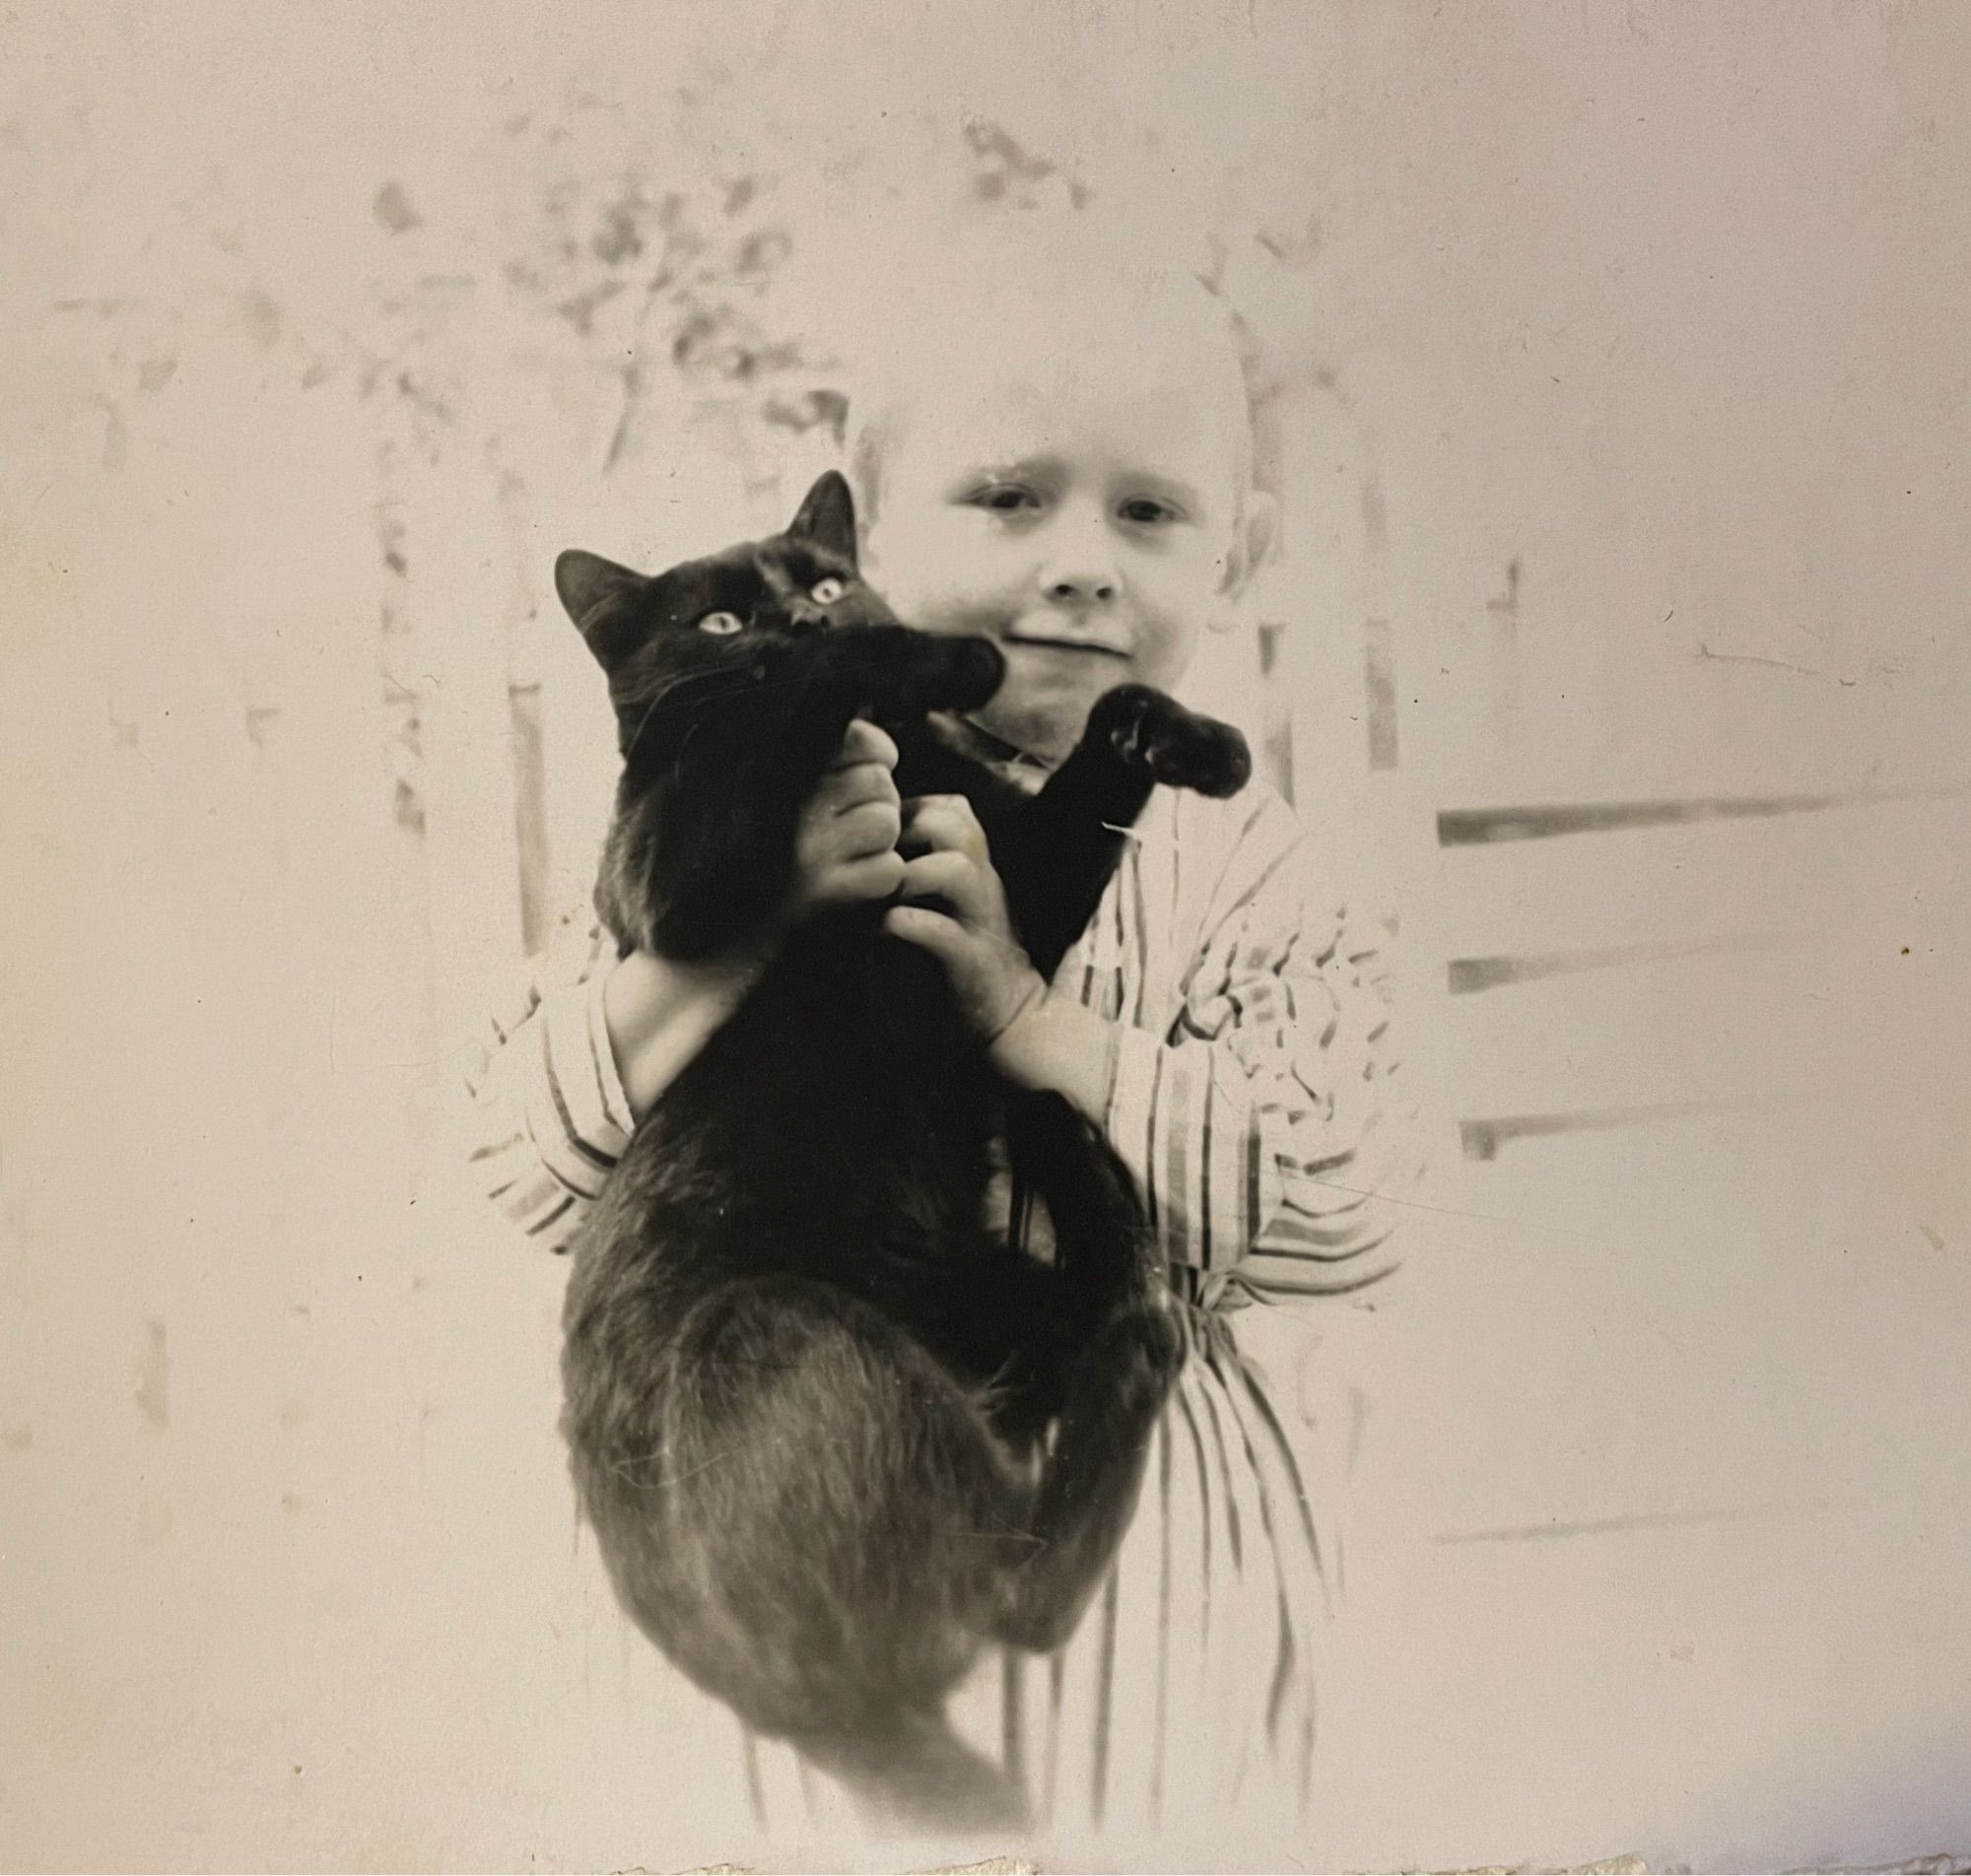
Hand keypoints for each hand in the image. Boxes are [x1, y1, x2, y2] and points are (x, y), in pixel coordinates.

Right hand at [787, 720, 905, 921]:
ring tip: (852, 855)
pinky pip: (889, 869)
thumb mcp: (787, 796)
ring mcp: (808, 851)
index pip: (858, 740)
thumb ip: (834, 760)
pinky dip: (881, 878)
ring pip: (886, 822)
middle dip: (878, 803)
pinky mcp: (825, 894)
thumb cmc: (768, 856)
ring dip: (881, 842)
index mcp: (782, 774)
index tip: (862, 776)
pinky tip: (854, 884)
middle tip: (852, 828)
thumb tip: (885, 750)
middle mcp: (792, 806)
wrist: (726, 933)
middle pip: (879, 782)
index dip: (874, 755)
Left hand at [885, 794, 1046, 1040]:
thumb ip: (921, 869)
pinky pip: (940, 931)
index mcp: (974, 866)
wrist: (1005, 1018)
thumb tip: (867, 844)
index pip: (947, 807)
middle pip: (951, 821)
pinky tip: (884, 933)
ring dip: (909, 875)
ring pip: (954, 868)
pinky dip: (905, 926)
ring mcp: (980, 921)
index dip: (907, 813)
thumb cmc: (958, 956)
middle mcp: (982, 884)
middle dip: (904, 833)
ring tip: (881, 897)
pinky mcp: (970, 962)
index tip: (877, 842)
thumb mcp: (945, 903)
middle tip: (874, 863)